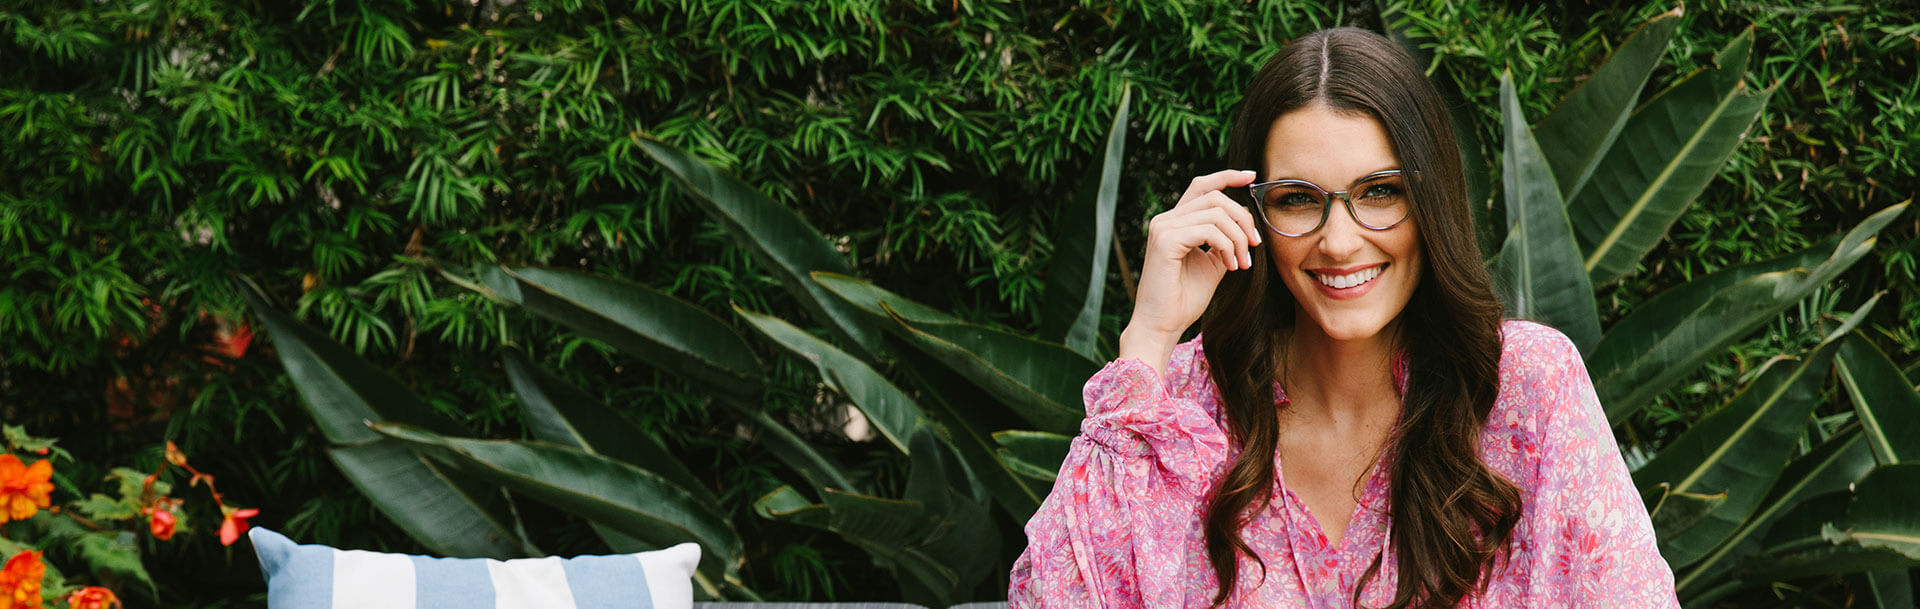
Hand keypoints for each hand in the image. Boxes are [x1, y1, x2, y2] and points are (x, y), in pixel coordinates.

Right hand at [1121, 170, 1263, 371]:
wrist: (1163, 325)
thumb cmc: (1184, 299)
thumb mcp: (1212, 264)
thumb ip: (1224, 241)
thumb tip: (1244, 223)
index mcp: (1174, 222)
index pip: (1201, 186)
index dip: (1227, 176)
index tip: (1251, 177)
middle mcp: (1165, 219)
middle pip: (1214, 197)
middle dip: (1242, 218)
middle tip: (1254, 245)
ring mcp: (1163, 228)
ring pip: (1215, 213)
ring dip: (1238, 237)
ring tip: (1242, 262)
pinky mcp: (1165, 241)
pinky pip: (1209, 230)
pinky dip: (1227, 246)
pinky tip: (1231, 266)